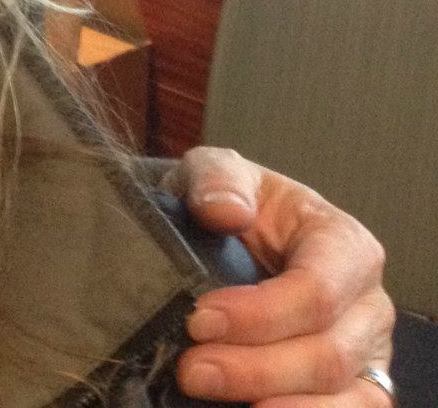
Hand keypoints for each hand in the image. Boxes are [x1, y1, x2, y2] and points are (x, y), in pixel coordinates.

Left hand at [166, 148, 393, 407]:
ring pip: (341, 393)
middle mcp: (366, 302)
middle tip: (192, 370)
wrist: (222, 232)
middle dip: (256, 367)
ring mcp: (365, 350)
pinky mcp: (353, 387)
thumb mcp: (217, 173)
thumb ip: (219, 179)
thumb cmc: (230, 203)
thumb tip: (225, 210)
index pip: (317, 289)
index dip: (261, 313)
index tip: (200, 319)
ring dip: (275, 399)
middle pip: (328, 353)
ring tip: (210, 394)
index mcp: (343, 243)